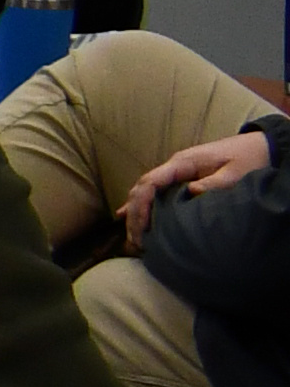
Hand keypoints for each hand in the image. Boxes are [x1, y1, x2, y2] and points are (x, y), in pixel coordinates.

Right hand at [122, 128, 271, 239]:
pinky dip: (141, 205)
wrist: (259, 147)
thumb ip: (212, 184)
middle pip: (142, 188)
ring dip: (136, 212)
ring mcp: (176, 171)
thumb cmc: (248, 159)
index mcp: (183, 162)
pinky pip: (155, 192)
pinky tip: (127, 216)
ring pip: (145, 190)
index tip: (142, 227)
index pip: (150, 182)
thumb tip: (189, 193)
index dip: (141, 205)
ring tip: (133, 236)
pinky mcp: (182, 178)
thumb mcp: (234, 174)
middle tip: (135, 240)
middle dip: (134, 214)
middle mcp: (174, 166)